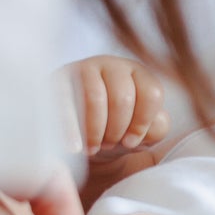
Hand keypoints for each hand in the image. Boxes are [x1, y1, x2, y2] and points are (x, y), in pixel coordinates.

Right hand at [65, 54, 169, 212]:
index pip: (151, 93)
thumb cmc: (115, 132)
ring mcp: (83, 69)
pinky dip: (72, 128)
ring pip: (95, 98)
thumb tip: (157, 123)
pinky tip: (75, 148)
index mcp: (139, 74)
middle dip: (117, 129)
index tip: (132, 143)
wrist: (76, 135)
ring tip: (93, 149)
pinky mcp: (57, 80)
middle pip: (123, 97)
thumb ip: (156, 126)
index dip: (143, 123)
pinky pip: (65, 102)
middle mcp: (113, 65)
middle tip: (109, 146)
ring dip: (96, 131)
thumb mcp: (143, 131)